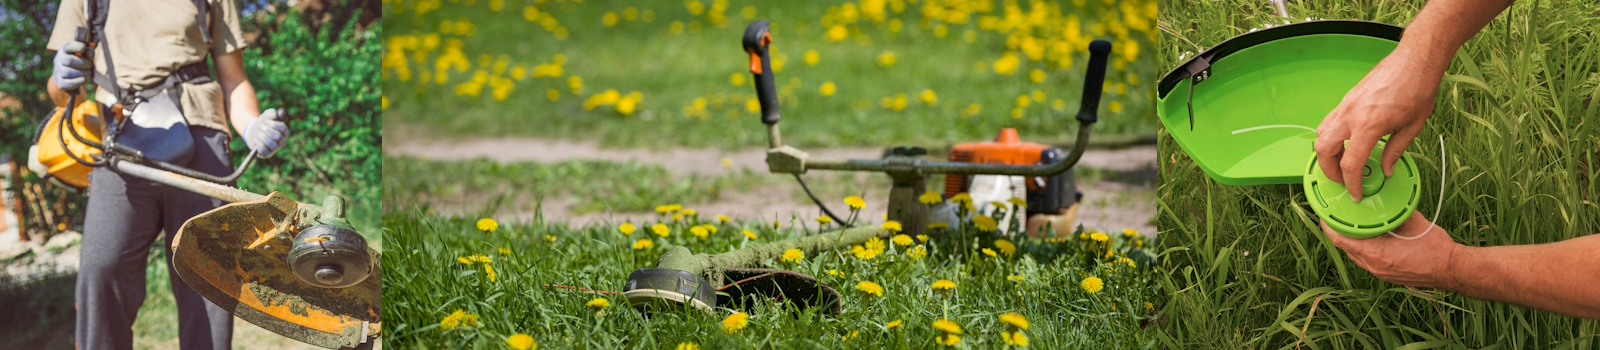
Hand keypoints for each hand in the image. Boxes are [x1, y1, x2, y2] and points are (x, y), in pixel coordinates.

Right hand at [52, 41, 90, 91]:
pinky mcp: (60, 82)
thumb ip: (88, 52)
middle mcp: (59, 60)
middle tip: (90, 65)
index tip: (84, 49)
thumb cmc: (79, 61)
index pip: (68, 46)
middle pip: (69, 60)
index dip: (77, 47)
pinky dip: (78, 82)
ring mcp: (58, 71)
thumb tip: (90, 53)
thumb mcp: (84, 54)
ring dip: (82, 73)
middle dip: (83, 63)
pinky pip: (67, 83)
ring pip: (68, 72)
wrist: (67, 74)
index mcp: (64, 50)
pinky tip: (83, 79)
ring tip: (88, 73)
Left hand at [243, 108, 288, 156]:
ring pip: (272, 144)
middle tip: (260, 127)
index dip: (273, 124)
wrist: (253, 131)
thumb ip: (272, 113)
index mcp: (284, 131)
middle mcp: (282, 141)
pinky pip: (265, 151)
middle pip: (277, 137)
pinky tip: (256, 140)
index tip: (265, 120)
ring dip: (263, 137)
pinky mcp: (268, 154)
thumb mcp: (266, 115)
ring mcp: (275, 148)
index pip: (283, 128)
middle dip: (267, 130)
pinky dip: (259, 144)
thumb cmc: (263, 123)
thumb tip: (276, 115)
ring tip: (258, 133)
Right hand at [1313, 51, 1440, 201]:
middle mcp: (1351, 115)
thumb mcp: (1413, 126)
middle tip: (1343, 179)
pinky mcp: (1347, 99)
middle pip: (1323, 149)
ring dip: (1327, 152)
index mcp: (1369, 125)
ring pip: (1321, 134)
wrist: (1415, 60)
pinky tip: (1346, 142)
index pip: (1350, 163)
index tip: (1356, 192)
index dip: (1351, 183)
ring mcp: (1346, 105)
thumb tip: (1386, 169)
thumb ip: (1396, 151)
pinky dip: (1331, 137)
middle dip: (1329, 169)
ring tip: (1342, 162)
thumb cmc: (1418, 88)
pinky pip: (1329, 122)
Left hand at [1321, 211, 1461, 289]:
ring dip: (1351, 240)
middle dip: (1338, 232)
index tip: (1323, 215)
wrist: (1452, 269)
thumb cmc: (1435, 249)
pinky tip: (1367, 237)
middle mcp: (1373, 266)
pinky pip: (1366, 260)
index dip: (1329, 227)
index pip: (1341, 240)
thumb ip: (1394, 212)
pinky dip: (1363, 248)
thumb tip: (1384, 200)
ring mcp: (1379, 273)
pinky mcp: (1386, 275)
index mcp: (1376, 254)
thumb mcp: (1412, 222)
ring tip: (1349, 225)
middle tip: (1336, 216)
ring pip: (1355, 254)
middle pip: (1345, 247)